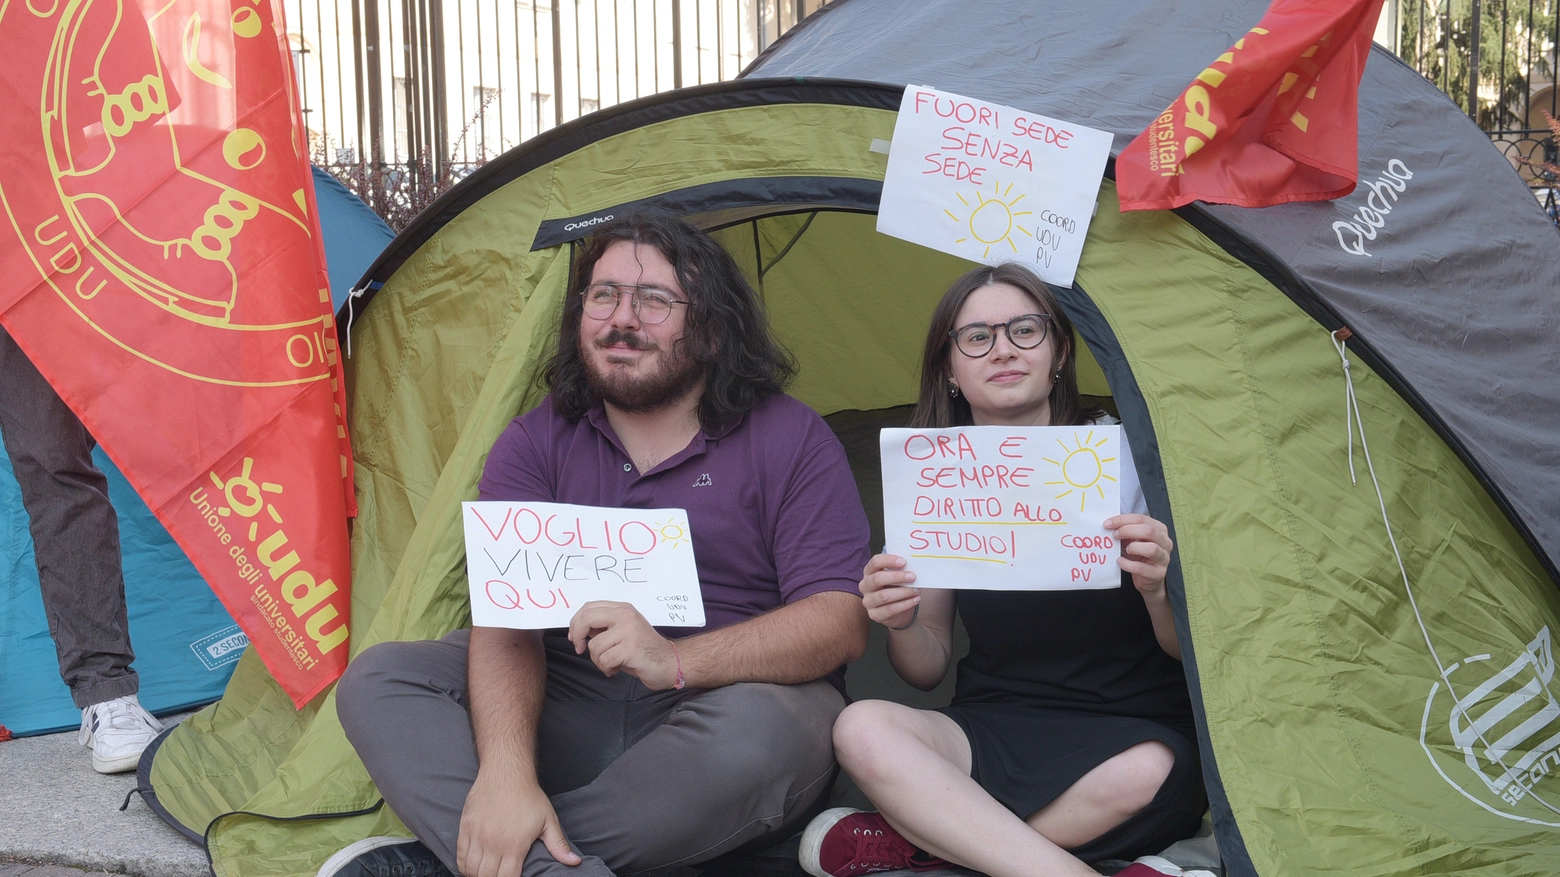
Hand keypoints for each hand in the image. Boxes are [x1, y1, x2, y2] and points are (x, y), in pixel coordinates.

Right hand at [456, 768, 579, 876]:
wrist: (506, 773)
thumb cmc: (529, 796)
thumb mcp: (548, 820)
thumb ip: (558, 845)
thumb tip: (575, 862)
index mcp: (515, 845)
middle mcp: (493, 843)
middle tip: (500, 876)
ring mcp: (477, 836)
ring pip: (471, 870)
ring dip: (478, 875)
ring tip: (487, 873)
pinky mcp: (466, 828)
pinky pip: (460, 856)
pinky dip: (465, 866)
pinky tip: (473, 867)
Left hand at [566, 601, 678, 688]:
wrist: (669, 663)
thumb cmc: (643, 651)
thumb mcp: (622, 632)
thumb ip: (604, 627)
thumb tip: (579, 630)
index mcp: (622, 609)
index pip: (589, 607)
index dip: (576, 622)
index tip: (575, 637)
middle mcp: (625, 616)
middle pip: (587, 618)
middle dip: (578, 636)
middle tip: (580, 649)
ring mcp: (628, 630)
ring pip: (594, 645)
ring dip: (598, 660)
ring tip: (611, 664)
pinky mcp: (630, 648)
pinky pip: (604, 660)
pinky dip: (606, 669)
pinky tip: (615, 669)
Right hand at [859, 554, 920, 629]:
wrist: (898, 611)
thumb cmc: (897, 588)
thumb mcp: (897, 577)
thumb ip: (901, 570)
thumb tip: (913, 565)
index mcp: (869, 572)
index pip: (875, 562)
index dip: (889, 560)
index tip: (904, 562)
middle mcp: (865, 586)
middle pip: (877, 579)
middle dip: (897, 577)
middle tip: (912, 577)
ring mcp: (868, 601)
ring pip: (884, 596)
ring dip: (903, 592)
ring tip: (916, 590)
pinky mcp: (874, 614)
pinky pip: (890, 609)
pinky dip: (905, 604)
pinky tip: (915, 600)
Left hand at [1103, 514, 1173, 598]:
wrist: (1147, 579)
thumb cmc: (1139, 555)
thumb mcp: (1133, 540)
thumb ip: (1125, 530)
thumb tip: (1109, 524)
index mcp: (1160, 529)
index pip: (1142, 519)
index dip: (1123, 520)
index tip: (1107, 524)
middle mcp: (1165, 542)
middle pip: (1149, 531)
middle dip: (1128, 531)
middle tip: (1114, 535)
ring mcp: (1164, 558)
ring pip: (1151, 549)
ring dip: (1133, 547)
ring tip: (1124, 550)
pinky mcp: (1158, 574)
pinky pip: (1142, 568)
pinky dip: (1128, 564)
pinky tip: (1120, 562)